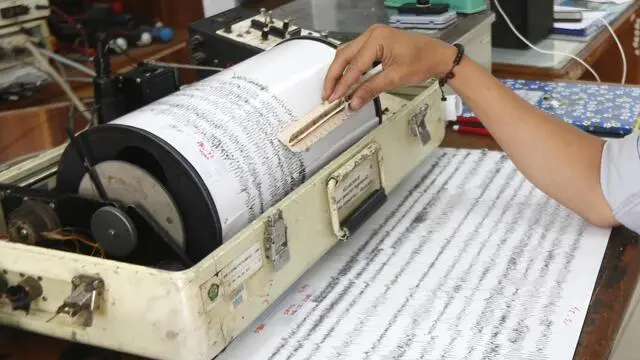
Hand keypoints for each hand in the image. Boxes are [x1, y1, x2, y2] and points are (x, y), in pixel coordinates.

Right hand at [322, 24, 455, 109]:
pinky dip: (348, 67)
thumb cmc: (422, 62)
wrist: (437, 56)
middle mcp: (372, 33)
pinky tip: (345, 80)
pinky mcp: (374, 42)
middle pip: (344, 56)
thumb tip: (353, 102)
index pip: (354, 65)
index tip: (334, 98)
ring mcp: (372, 36)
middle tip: (327, 95)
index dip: (343, 84)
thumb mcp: (395, 78)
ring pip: (346, 54)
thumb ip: (371, 89)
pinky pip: (355, 53)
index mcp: (377, 38)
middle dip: (334, 77)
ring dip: (339, 72)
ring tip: (333, 90)